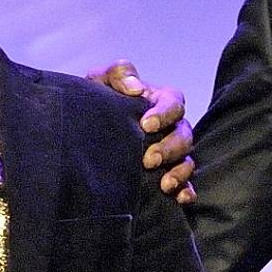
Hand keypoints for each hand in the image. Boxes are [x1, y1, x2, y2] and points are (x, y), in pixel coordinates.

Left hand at [89, 59, 195, 201]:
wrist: (85, 126)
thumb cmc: (98, 98)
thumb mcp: (102, 80)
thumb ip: (118, 73)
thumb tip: (136, 88)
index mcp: (160, 100)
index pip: (173, 102)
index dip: (164, 114)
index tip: (146, 125)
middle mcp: (171, 125)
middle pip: (184, 134)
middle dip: (169, 148)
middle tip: (148, 160)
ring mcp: (171, 151)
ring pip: (187, 159)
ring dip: (179, 171)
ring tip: (165, 184)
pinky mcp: (167, 172)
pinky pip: (185, 182)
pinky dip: (186, 190)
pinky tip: (180, 198)